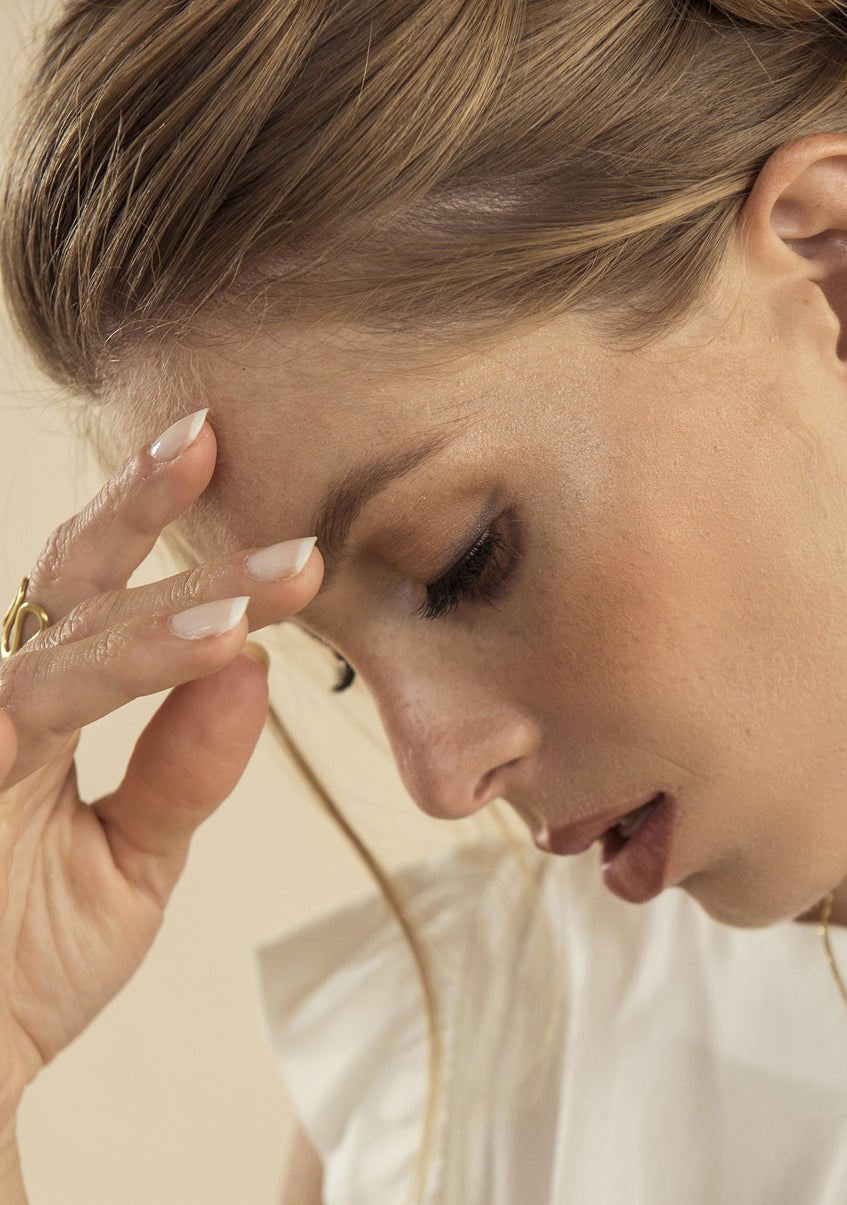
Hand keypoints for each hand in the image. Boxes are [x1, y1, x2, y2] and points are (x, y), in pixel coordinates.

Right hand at [0, 409, 322, 1121]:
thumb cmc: (20, 966)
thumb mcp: (130, 859)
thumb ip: (185, 767)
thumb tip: (252, 670)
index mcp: (44, 707)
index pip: (105, 598)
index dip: (161, 526)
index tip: (242, 472)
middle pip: (68, 586)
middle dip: (138, 509)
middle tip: (210, 442)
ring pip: (58, 651)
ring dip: (160, 620)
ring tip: (259, 602)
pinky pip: (24, 714)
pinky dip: (120, 676)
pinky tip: (207, 652)